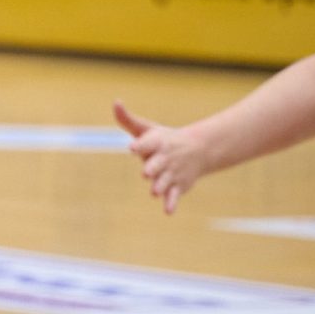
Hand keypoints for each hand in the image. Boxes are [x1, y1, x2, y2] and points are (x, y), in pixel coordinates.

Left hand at [114, 100, 206, 214]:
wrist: (199, 150)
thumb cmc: (164, 139)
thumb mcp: (146, 128)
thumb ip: (127, 119)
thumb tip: (115, 102)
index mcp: (157, 142)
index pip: (147, 143)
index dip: (140, 145)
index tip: (132, 147)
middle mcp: (165, 158)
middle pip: (156, 165)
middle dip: (152, 168)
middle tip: (146, 172)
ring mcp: (172, 173)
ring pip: (164, 181)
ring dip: (160, 186)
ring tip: (154, 192)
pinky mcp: (178, 186)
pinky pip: (174, 196)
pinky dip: (171, 203)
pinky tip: (168, 212)